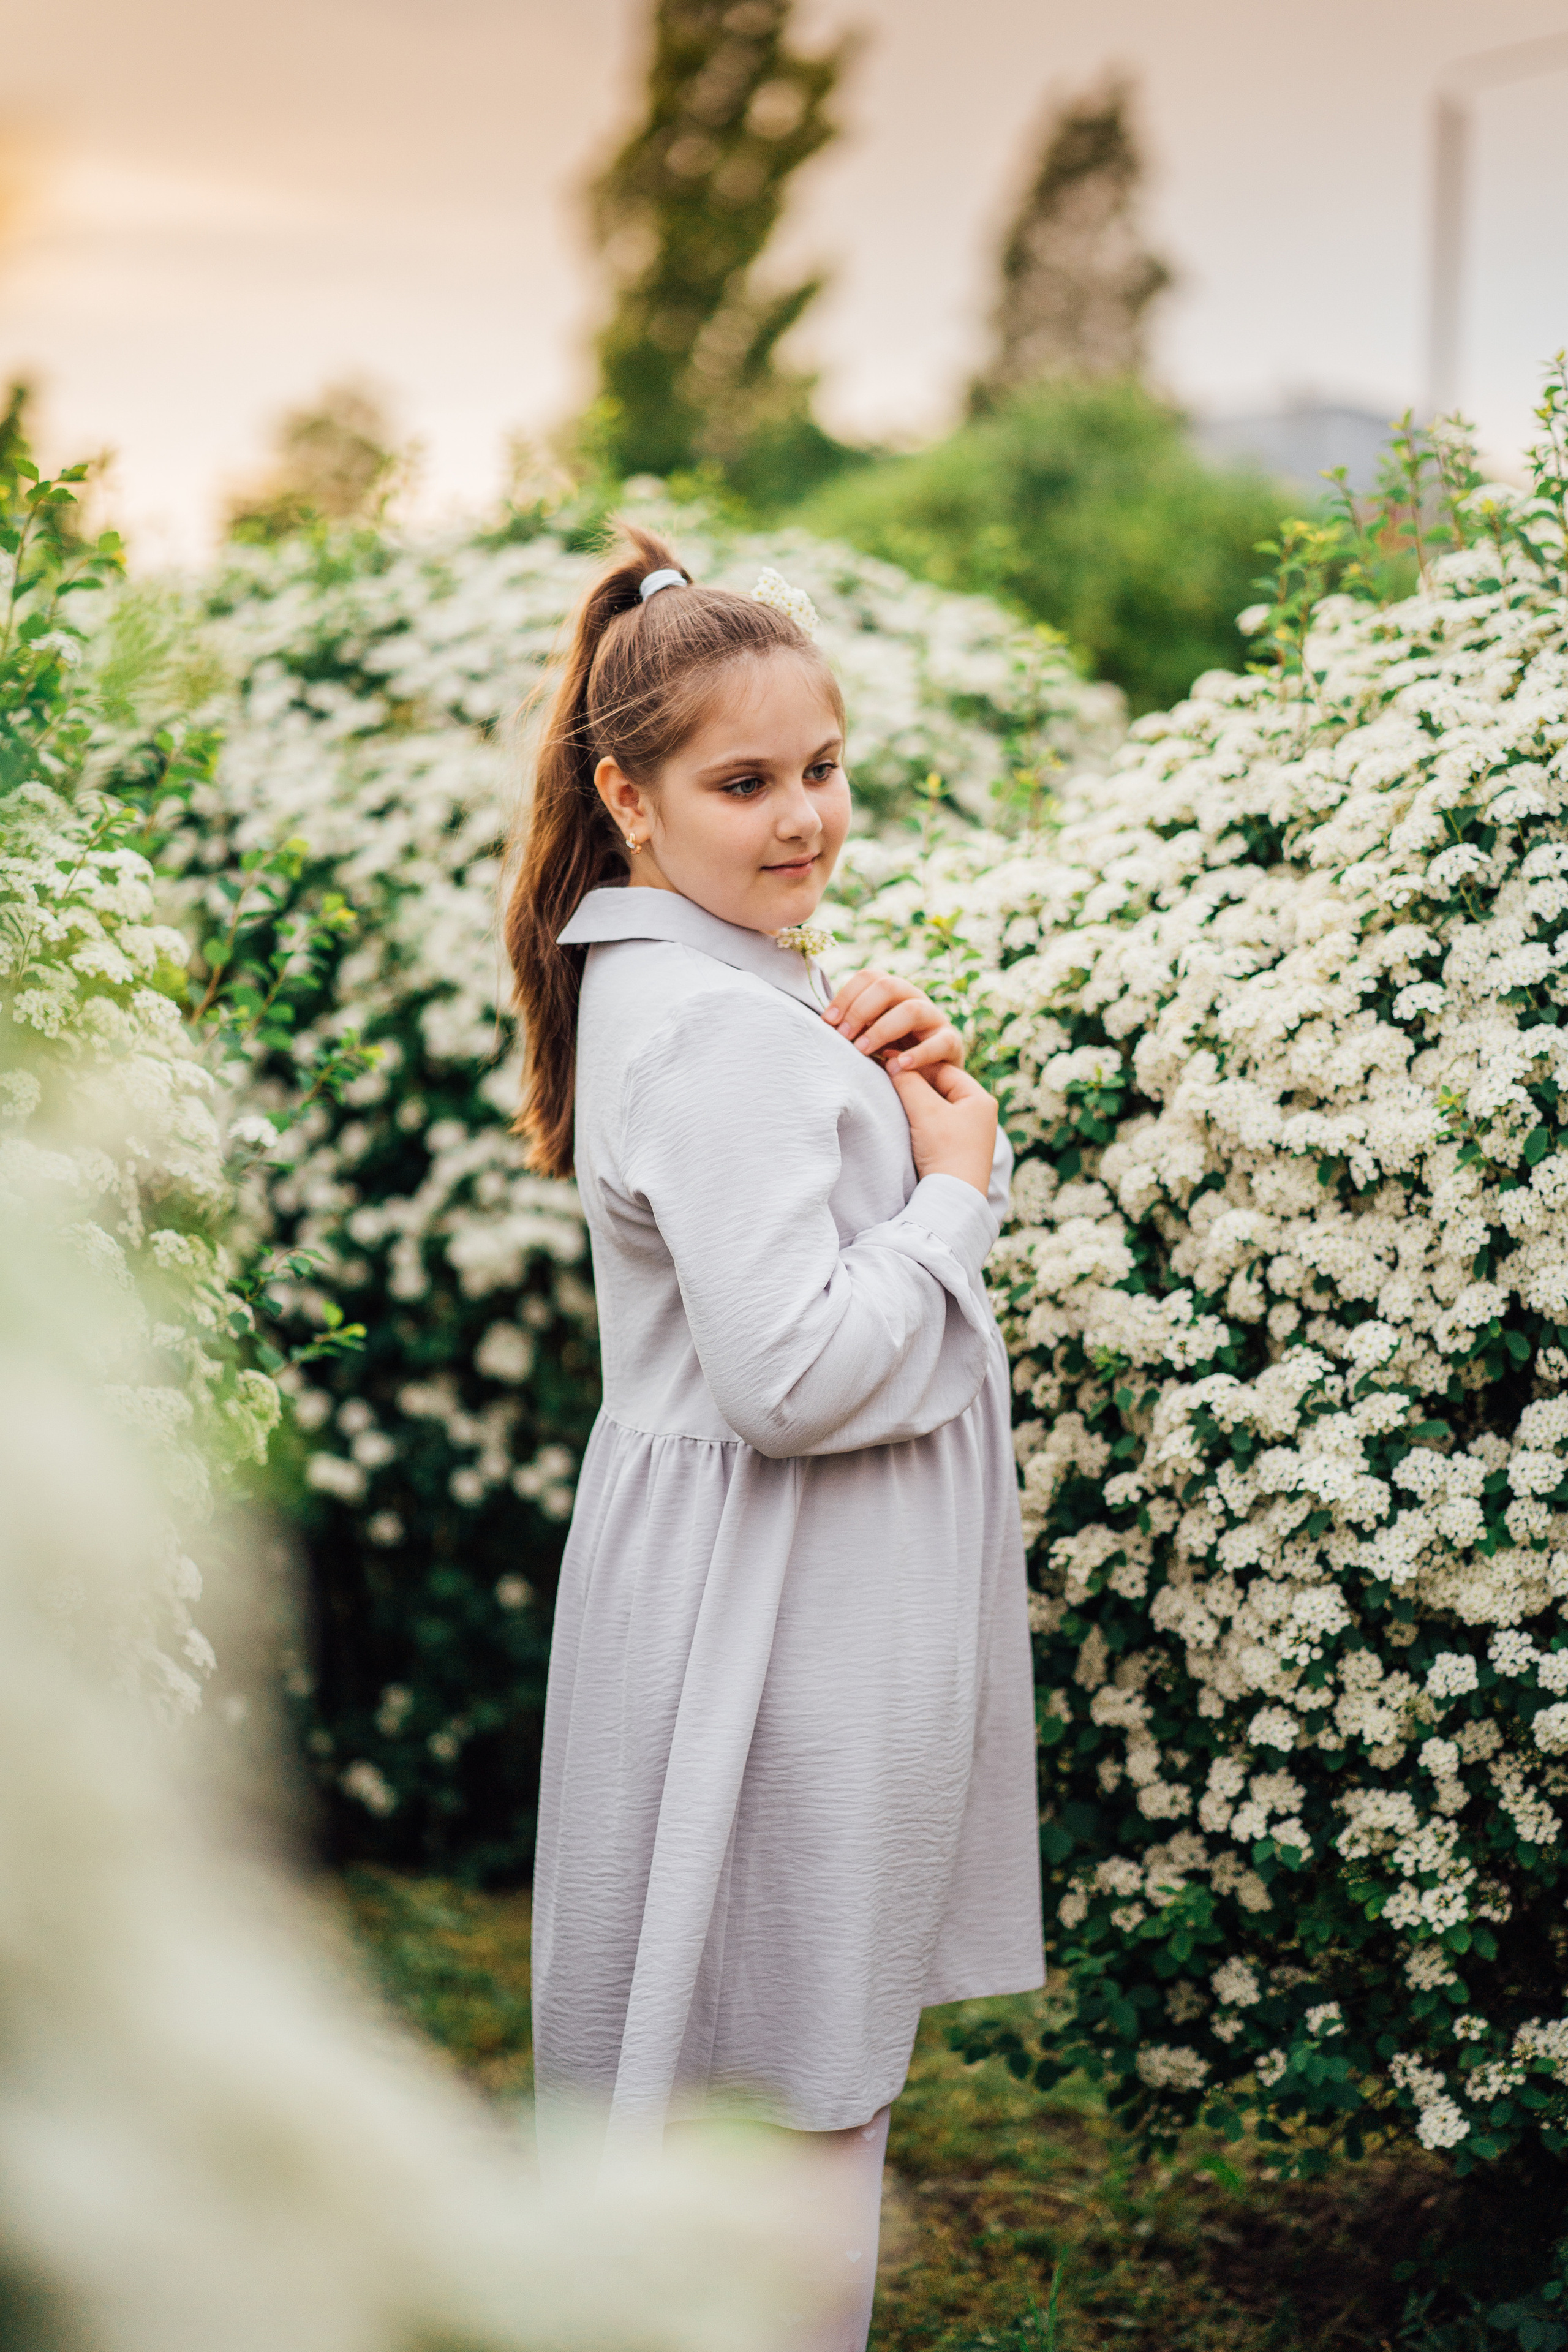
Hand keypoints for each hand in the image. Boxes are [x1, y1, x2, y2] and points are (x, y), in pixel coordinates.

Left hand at [823, 968, 964, 1074]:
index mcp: (894, 992)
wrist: (931, 1079)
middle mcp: (915, 998)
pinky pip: (940, 1042)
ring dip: (883, 1029)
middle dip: (861, 1010)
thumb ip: (852, 1027)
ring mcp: (935, 1019)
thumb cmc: (892, 1055)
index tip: (827, 1022)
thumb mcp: (870, 1036)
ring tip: (863, 1051)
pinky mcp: (952, 1043)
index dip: (845, 995)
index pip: (869, 977)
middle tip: (843, 1037)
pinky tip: (897, 1067)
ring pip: (913, 1010)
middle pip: (889, 986)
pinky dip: (918, 1054)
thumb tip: (823, 1024)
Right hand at [887, 1059, 998, 1196]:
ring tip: (893, 1099)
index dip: (914, 1065)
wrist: (952, 1200)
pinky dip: (921, 1120)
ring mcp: (971, 1133)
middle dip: (914, 1084)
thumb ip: (908, 1082)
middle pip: (940, 1087)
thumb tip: (892, 1062)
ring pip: (937, 1106)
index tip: (887, 1063)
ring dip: (916, 1102)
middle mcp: (980, 1114)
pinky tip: (905, 1122)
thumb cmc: (945, 1152)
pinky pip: (937, 1125)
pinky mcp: (959, 1149)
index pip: (942, 1070)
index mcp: (980, 1099)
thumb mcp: (924, 1111)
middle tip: (887, 1079)